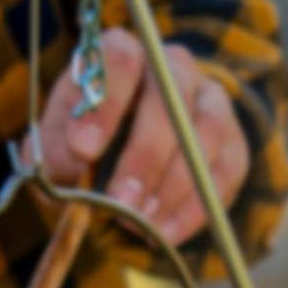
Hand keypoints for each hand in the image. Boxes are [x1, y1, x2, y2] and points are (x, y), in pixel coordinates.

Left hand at [31, 27, 249, 246]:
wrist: (118, 163)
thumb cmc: (79, 146)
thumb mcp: (53, 145)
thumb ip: (55, 148)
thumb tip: (76, 158)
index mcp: (122, 54)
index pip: (121, 59)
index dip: (105, 105)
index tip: (84, 150)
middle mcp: (172, 67)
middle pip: (170, 99)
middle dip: (144, 157)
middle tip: (120, 203)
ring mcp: (209, 101)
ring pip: (205, 135)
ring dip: (171, 186)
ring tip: (140, 223)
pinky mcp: (233, 141)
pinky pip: (227, 172)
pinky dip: (195, 208)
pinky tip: (164, 233)